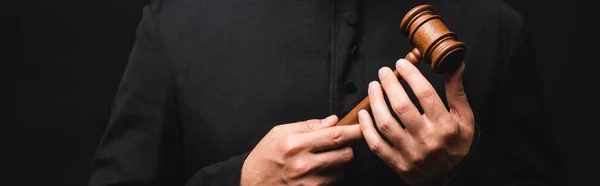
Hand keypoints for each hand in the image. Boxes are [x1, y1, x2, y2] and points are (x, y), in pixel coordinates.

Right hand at [241, 115, 362, 185]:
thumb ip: (308, 125)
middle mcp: (302, 163)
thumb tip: (332, 121)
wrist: (250, 183)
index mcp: (295, 143)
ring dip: (339, 163)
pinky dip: (331, 175)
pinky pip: (333, 182)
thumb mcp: (280, 132)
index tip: (363, 126)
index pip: (334, 135)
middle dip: (348, 147)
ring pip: (342, 170)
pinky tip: (318, 170)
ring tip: (323, 158)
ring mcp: (307, 181)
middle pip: (345, 154)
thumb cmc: (264, 157)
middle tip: (339, 143)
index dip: (354, 130)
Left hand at [358, 59, 473, 184]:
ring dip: (375, 101)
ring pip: (386, 123)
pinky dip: (366, 127)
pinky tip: (364, 112)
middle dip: (389, 85)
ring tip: (373, 87)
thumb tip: (455, 64)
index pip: (425, 94)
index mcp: (445, 126)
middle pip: (401, 106)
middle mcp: (427, 140)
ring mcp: (410, 153)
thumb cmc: (457, 144)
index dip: (411, 75)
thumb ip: (457, 92)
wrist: (453, 177)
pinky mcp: (397, 164)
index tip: (402, 63)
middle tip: (383, 72)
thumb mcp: (465, 118)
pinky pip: (376, 144)